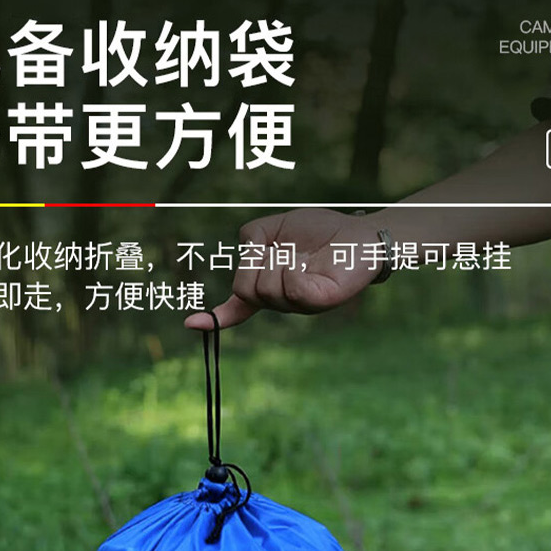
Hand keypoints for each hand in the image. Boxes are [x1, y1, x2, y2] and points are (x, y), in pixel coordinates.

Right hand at [184, 208, 384, 330]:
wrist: (360, 233)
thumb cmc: (320, 230)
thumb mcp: (276, 226)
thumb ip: (252, 237)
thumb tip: (245, 255)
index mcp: (268, 284)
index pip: (237, 306)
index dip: (214, 317)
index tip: (189, 323)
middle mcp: (280, 300)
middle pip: (243, 288)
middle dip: (256, 262)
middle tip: (284, 251)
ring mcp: (299, 305)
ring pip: (264, 286)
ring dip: (279, 261)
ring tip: (302, 256)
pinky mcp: (319, 303)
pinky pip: (290, 287)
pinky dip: (294, 270)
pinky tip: (309, 265)